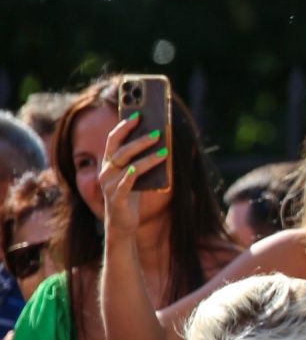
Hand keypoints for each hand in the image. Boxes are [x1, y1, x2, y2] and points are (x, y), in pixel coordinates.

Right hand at [99, 114, 167, 238]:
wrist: (122, 224)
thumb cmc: (130, 196)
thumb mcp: (137, 176)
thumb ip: (143, 161)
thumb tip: (164, 144)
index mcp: (109, 163)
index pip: (113, 139)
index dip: (124, 126)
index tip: (139, 115)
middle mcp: (106, 171)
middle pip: (121, 150)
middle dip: (140, 140)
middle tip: (159, 133)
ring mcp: (109, 185)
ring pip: (127, 166)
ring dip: (147, 158)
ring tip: (165, 152)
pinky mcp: (116, 199)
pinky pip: (124, 185)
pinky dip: (131, 176)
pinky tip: (139, 169)